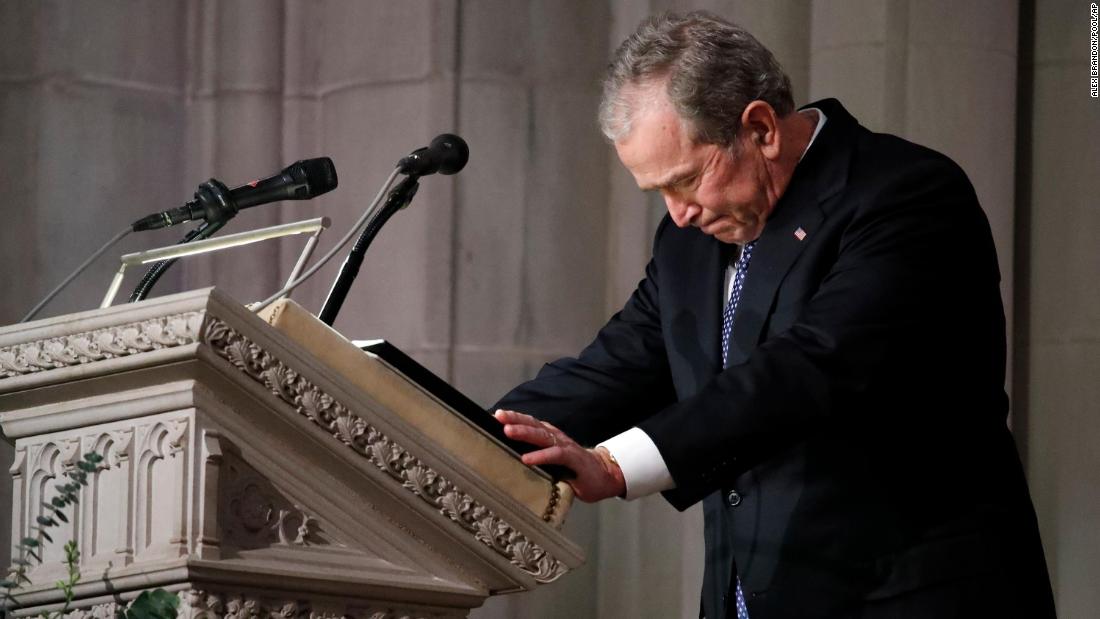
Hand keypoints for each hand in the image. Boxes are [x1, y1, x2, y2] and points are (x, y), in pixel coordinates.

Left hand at [494, 409, 625, 501]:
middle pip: (533, 424)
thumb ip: (535, 455)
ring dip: (524, 432)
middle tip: (498, 416)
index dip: (513, 418)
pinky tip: (527, 459)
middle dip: (515, 419)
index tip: (495, 415)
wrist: (603, 475)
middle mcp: (555, 437)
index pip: (529, 422)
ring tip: (508, 431)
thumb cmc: (572, 469)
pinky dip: (541, 456)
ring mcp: (564, 446)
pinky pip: (555, 455)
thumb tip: (507, 459)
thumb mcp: (550, 461)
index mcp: (549, 435)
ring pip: (542, 436)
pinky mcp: (573, 459)